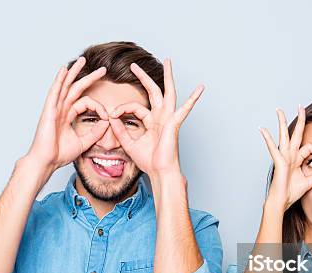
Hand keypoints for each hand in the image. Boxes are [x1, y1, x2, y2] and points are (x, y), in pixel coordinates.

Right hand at [25, 57, 110, 173]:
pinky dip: (59, 80)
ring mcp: (54, 108)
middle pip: (76, 88)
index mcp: (67, 116)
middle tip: (103, 69)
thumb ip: (95, 133)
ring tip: (83, 60)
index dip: (98, 107)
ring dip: (74, 72)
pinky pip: (55, 91)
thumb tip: (107, 122)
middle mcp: (61, 109)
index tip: (107, 115)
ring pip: (66, 85)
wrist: (47, 161)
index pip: (86, 103)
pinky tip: (64, 69)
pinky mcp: (49, 110)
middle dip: (89, 77)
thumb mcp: (84, 142)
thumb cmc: (60, 154)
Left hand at [108, 58, 203, 178]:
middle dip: (143, 77)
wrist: (159, 172)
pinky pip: (185, 109)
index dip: (122, 109)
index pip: (135, 107)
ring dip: (167, 77)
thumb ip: (120, 130)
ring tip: (168, 62)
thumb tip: (110, 117)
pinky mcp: (174, 123)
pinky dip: (193, 99)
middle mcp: (161, 117)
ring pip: (168, 93)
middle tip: (133, 65)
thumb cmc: (148, 161)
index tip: (111, 114)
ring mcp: (169, 119)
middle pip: (153, 91)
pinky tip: (200, 88)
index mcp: (151, 121)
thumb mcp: (128, 143)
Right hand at [260, 106, 311, 211]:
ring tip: (279, 111)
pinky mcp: (279, 162)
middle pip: (295, 134)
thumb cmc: (292, 193)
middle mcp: (289, 155)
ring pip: (283, 136)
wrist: (282, 202)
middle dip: (299, 120)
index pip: (311, 148)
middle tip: (300, 107)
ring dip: (282, 122)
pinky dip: (267, 139)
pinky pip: (273, 148)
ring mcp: (283, 157)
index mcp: (297, 159)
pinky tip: (262, 129)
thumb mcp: (311, 181)